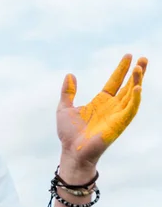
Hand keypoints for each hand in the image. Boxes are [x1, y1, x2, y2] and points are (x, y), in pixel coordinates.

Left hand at [56, 54, 147, 169]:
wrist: (71, 151)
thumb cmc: (69, 133)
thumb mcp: (64, 108)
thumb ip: (68, 92)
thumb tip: (70, 75)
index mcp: (100, 102)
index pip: (114, 82)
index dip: (122, 70)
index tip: (129, 56)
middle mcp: (112, 107)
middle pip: (128, 87)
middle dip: (137, 73)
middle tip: (143, 58)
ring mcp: (116, 115)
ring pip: (131, 96)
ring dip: (137, 82)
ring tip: (140, 68)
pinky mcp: (118, 125)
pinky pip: (130, 111)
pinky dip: (135, 100)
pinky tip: (137, 89)